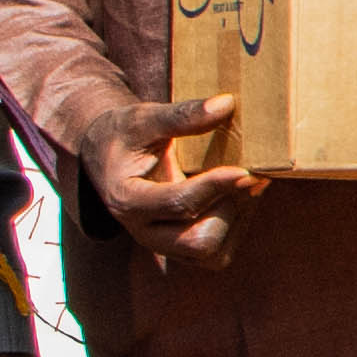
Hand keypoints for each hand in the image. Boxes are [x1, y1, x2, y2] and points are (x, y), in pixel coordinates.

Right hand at [75, 97, 260, 268]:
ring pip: (214, 253)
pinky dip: (236, 224)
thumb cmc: (125, 136)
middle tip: (248, 174)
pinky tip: (237, 193)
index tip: (245, 170)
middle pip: (200, 241)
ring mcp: (163, 245)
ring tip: (244, 180)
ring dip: (237, 218)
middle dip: (229, 208)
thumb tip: (226, 104)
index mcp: (128, 200)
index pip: (179, 203)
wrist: (108, 159)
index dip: (216, 187)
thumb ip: (181, 115)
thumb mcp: (143, 119)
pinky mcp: (181, 249)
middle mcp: (144, 232)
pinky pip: (219, 252)